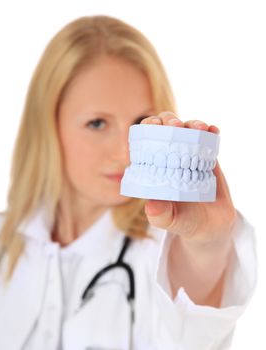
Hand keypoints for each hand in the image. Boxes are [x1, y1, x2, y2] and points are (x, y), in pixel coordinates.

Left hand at [141, 111, 236, 305]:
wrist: (211, 226)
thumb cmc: (185, 222)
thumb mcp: (171, 220)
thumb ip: (160, 215)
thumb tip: (151, 205)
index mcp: (154, 167)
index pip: (146, 140)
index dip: (147, 128)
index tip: (153, 126)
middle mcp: (170, 157)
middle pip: (165, 128)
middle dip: (168, 120)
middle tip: (175, 126)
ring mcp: (189, 155)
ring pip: (188, 129)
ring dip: (192, 123)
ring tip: (199, 128)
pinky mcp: (207, 156)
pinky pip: (209, 138)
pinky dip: (211, 131)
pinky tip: (213, 130)